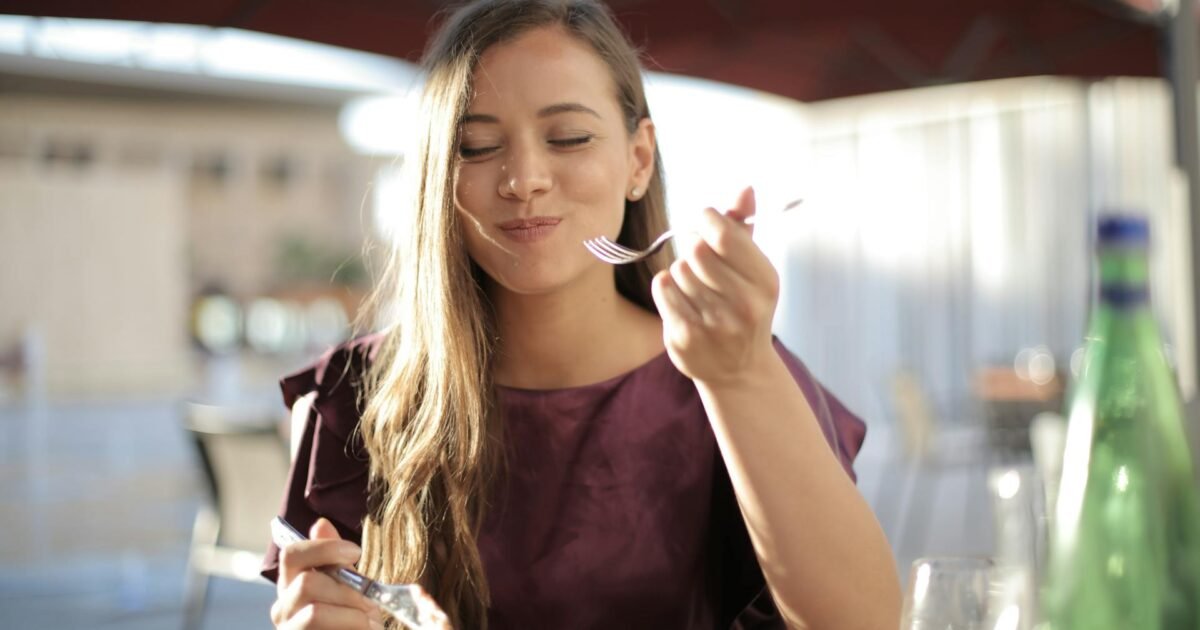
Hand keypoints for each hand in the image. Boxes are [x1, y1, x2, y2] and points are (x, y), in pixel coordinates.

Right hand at [270, 518, 451, 629]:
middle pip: (307, 583)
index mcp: (292, 584)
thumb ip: (334, 559)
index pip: (292, 554)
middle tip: (370, 602)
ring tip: (369, 622)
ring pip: (315, 613)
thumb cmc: (352, 616)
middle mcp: (283, 608)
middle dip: (347, 590)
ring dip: (352, 615)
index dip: (324, 548)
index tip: (356, 551)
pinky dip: (355, 628)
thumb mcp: (348, 584)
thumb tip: (321, 523)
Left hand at [651, 186, 779, 386]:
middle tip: (698, 256)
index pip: (724, 234)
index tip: (705, 223)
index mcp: (765, 281)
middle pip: (696, 250)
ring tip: (696, 287)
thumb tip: (745, 188)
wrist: (739, 370)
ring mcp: (714, 324)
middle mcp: (744, 305)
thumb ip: (744, 228)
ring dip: (682, 271)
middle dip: (692, 246)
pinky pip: (663, 288)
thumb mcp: (753, 269)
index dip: (707, 220)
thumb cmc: (744, 307)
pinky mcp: (685, 337)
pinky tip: (682, 300)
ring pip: (678, 269)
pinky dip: (667, 287)